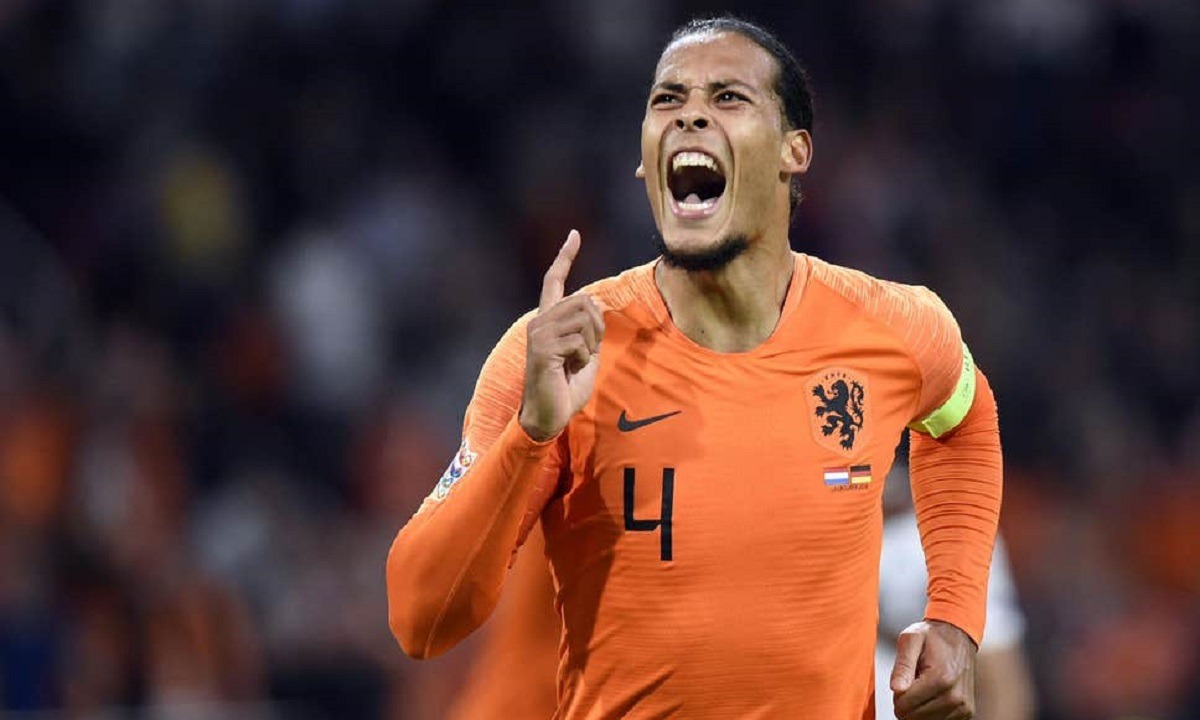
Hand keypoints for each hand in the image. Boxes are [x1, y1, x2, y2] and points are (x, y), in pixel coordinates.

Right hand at [519, 230, 605, 440]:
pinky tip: (569, 370)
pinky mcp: (541, 349)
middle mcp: (539, 321)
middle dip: (597, 327)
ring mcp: (538, 333)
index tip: (574, 235)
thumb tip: (595, 304)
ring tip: (577, 361)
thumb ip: (589, 329)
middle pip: (584, 300)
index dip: (565, 257)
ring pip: (584, 318)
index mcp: (547, 320)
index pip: (554, 281)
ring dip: (591, 343)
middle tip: (587, 353)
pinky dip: (583, 357)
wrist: (548, 417)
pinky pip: (579, 341)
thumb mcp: (585, 353)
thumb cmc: (566, 388)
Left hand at [890, 620, 977, 719]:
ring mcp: (963, 707)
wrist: (958, 635)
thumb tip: (896, 688)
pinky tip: (932, 695)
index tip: (903, 681)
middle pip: (914, 717)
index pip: (904, 705)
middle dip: (906, 703)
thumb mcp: (910, 639)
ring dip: (918, 708)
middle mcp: (955, 697)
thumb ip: (902, 665)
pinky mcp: (966, 713)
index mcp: (941, 678)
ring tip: (924, 687)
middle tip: (912, 683)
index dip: (897, 694)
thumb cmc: (933, 637)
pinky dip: (930, 713)